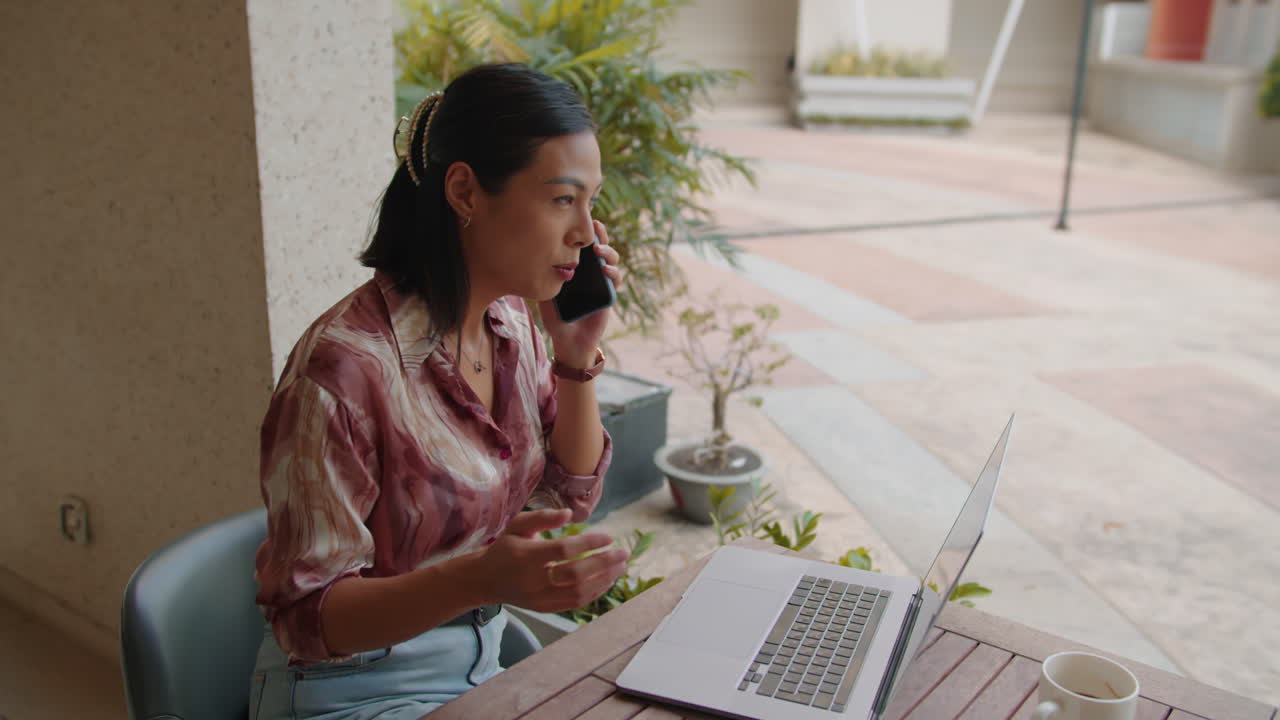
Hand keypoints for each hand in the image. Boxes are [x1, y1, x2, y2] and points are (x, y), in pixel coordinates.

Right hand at [477, 509, 628, 613]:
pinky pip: (575, 604)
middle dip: (603, 564)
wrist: (485, 580)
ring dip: (604, 580)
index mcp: (526, 556)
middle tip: (623, 553)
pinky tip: (607, 580)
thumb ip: (543, 518)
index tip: (608, 537)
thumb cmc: (505, 548)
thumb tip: (569, 514)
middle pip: (575, 575)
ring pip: (578, 593)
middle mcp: (533, 580)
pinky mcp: (545, 609)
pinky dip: (595, 593)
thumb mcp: (518, 526)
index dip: (589, 543)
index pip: (563, 550)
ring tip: (620, 567)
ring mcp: (539, 598)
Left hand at [539, 220, 624, 364]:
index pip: (582, 245)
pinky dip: (614, 273)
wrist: (568, 341)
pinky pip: (615, 280)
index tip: (583, 218)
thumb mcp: (546, 293)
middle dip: (600, 234)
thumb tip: (537, 255)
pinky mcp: (610, 295)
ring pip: (611, 260)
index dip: (585, 231)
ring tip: (598, 251)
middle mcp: (591, 272)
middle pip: (600, 247)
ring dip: (608, 252)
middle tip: (595, 226)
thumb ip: (545, 277)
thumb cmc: (556, 317)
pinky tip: (606, 270)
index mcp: (577, 268)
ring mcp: (602, 283)